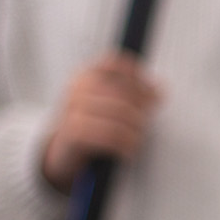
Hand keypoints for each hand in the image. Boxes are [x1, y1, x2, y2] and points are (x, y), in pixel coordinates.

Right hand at [40, 52, 161, 191]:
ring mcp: (73, 109)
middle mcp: (77, 88)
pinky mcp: (74, 132)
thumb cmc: (90, 127)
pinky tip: (128, 150)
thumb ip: (131, 94)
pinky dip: (125, 144)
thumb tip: (159, 88)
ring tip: (137, 138)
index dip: (138, 78)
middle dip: (141, 108)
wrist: (60, 154)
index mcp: (85, 76)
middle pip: (122, 91)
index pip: (115, 64)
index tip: (153, 95)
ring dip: (135, 129)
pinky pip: (110, 135)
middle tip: (146, 122)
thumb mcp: (107, 105)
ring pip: (120, 113)